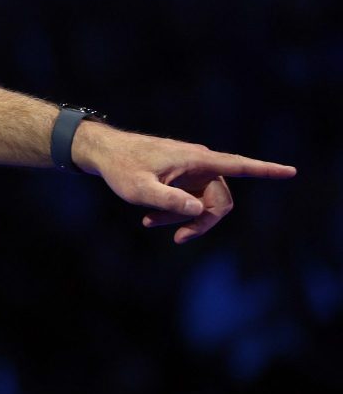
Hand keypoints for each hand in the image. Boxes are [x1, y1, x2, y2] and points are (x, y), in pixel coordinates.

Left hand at [73, 122, 295, 242]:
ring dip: (183, 219)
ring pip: (203, 204)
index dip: (265, 170)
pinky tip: (149, 219)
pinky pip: (190, 201)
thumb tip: (199, 211)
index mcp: (197, 160)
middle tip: (179, 239)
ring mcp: (193, 171)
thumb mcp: (139, 189)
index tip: (290, 171)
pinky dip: (174, 212)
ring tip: (150, 224)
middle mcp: (201, 163)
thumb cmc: (121, 168)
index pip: (238, 165)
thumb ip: (169, 200)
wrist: (104, 153)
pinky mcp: (183, 178)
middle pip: (220, 200)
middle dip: (203, 222)